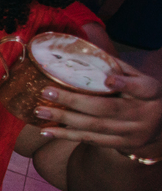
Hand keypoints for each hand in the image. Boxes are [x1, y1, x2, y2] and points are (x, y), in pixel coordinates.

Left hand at [37, 60, 161, 155]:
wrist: (161, 124)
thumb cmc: (140, 93)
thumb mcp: (138, 77)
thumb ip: (116, 66)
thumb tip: (83, 46)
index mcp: (150, 92)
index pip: (140, 87)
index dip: (125, 84)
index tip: (108, 79)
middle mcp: (143, 114)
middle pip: (106, 108)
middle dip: (74, 101)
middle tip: (47, 92)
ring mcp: (132, 132)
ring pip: (94, 126)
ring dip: (64, 119)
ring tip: (40, 111)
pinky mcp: (122, 144)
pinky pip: (91, 140)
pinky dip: (67, 136)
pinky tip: (47, 131)